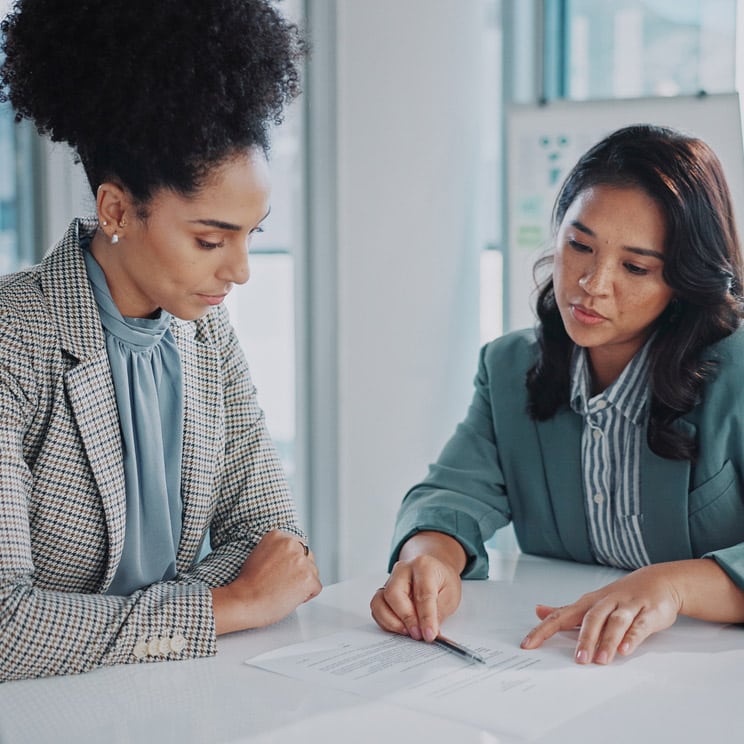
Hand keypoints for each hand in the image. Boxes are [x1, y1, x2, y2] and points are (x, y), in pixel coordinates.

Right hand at [211, 530, 321, 633]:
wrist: (244, 601)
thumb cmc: (248, 584)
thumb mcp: (259, 554)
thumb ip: (277, 550)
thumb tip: (290, 557)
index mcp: (278, 536)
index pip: (298, 547)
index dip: (291, 563)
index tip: (281, 572)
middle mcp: (292, 544)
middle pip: (308, 558)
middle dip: (300, 571)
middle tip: (283, 583)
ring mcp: (301, 561)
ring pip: (314, 573)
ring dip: (303, 584)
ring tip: (283, 590)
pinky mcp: (309, 578)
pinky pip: (316, 588)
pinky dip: (306, 596)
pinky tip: (289, 597)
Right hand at [370, 531, 465, 641]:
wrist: (434, 570)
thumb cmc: (442, 581)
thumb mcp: (450, 595)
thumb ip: (438, 614)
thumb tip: (428, 633)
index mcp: (423, 566)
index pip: (423, 593)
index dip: (426, 617)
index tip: (430, 634)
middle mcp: (402, 570)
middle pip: (394, 594)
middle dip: (406, 618)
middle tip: (418, 634)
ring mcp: (390, 580)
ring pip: (379, 601)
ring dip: (392, 622)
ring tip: (408, 632)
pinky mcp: (383, 592)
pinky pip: (377, 608)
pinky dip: (386, 622)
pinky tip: (400, 628)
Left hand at [520, 563, 684, 664]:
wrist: (657, 581)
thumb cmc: (619, 596)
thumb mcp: (589, 602)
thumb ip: (564, 611)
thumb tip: (538, 612)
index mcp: (587, 603)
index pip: (560, 616)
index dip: (543, 630)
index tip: (528, 644)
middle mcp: (605, 603)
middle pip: (591, 619)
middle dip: (584, 639)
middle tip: (578, 660)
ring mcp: (627, 606)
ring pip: (615, 622)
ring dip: (607, 640)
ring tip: (601, 659)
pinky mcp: (648, 613)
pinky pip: (639, 625)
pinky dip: (632, 637)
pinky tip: (625, 649)